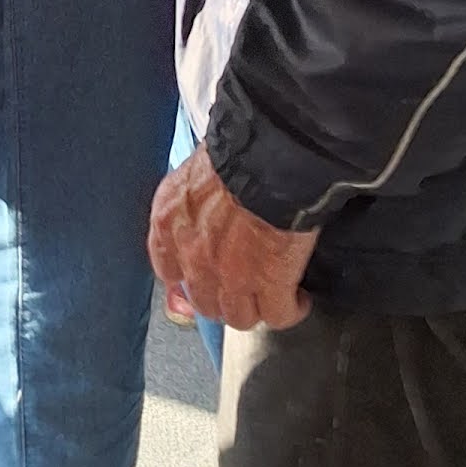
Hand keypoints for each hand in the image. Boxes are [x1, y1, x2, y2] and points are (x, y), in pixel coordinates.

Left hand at [148, 143, 317, 332]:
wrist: (269, 156)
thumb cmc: (238, 150)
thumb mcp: (196, 170)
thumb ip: (192, 197)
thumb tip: (208, 206)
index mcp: (169, 222)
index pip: (167, 269)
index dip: (187, 277)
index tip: (201, 276)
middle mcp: (193, 255)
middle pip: (204, 301)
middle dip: (222, 297)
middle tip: (241, 287)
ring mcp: (230, 275)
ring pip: (239, 316)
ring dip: (254, 309)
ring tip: (269, 298)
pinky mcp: (270, 283)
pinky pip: (277, 315)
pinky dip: (290, 310)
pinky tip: (298, 300)